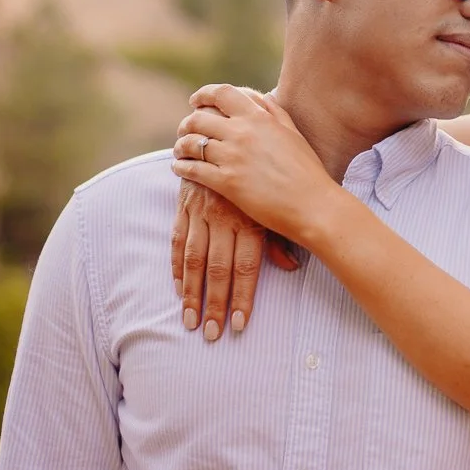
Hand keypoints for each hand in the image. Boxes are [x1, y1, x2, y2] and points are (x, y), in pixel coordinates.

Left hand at [170, 84, 342, 242]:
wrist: (313, 204)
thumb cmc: (308, 170)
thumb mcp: (293, 132)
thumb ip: (274, 112)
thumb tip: (261, 96)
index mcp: (259, 118)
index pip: (221, 94)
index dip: (203, 94)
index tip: (195, 101)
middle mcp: (242, 133)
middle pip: (199, 118)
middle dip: (187, 123)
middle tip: (184, 130)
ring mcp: (232, 158)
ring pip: (192, 143)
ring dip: (181, 145)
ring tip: (181, 151)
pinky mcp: (226, 183)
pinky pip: (193, 169)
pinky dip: (181, 167)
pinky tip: (181, 168)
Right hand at [170, 177, 299, 339]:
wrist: (231, 135)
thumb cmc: (264, 175)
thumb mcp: (274, 203)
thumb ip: (279, 236)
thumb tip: (293, 267)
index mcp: (250, 217)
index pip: (246, 267)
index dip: (242, 297)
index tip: (239, 326)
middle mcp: (224, 216)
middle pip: (218, 268)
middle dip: (215, 304)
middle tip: (212, 334)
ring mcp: (202, 210)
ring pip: (194, 258)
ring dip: (191, 293)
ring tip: (190, 321)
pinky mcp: (186, 204)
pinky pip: (178, 239)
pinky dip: (177, 266)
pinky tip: (178, 288)